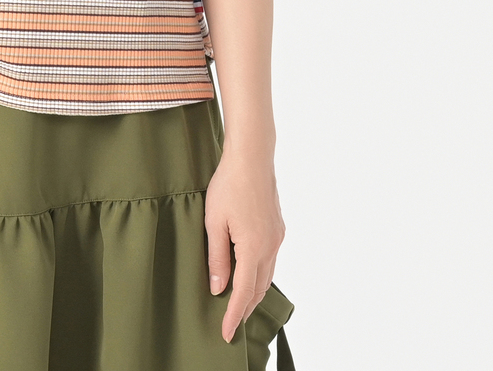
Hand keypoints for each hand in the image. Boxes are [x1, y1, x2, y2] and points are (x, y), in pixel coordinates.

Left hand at [204, 148, 285, 342]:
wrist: (252, 158)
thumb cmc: (228, 185)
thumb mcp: (214, 222)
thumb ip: (217, 258)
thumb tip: (218, 288)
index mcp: (253, 248)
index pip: (242, 292)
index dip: (234, 315)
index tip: (226, 333)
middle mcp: (270, 247)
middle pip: (258, 288)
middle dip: (245, 308)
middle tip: (231, 324)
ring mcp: (277, 238)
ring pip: (266, 275)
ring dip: (253, 292)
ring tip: (239, 305)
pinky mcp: (278, 229)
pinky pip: (270, 261)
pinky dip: (259, 274)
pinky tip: (250, 274)